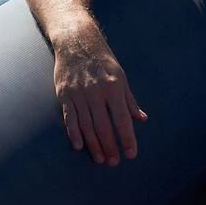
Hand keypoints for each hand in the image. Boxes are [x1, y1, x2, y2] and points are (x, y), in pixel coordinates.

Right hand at [53, 30, 147, 165]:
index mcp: (114, 87)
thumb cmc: (103, 61)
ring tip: (100, 159)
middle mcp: (96, 92)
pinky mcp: (64, 94)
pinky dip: (73, 133)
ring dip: (94, 145)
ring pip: (86, 126)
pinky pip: (69, 118)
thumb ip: (130, 100)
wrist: (76, 42)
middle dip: (110, 146)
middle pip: (103, 126)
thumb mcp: (121, 76)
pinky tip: (79, 146)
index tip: (131, 153)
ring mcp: (78, 94)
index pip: (122, 119)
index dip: (127, 138)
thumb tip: (142, 119)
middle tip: (114, 162)